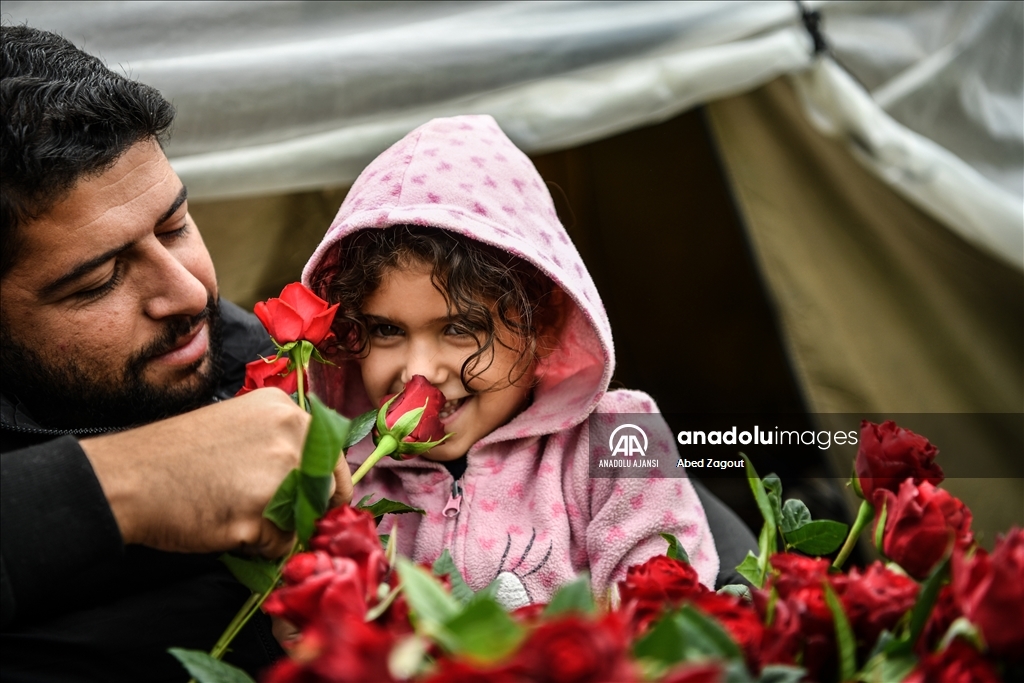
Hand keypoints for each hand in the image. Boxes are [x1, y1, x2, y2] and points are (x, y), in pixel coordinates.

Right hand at [81, 388, 350, 558]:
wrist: (128, 477)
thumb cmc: (176, 455)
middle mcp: (292, 434)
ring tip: (235, 512)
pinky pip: (279, 545)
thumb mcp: (240, 426)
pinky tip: (225, 525)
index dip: (325, 483)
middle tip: (264, 510)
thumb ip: (281, 444)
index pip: (332, 455)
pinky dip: (258, 546)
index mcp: (285, 409)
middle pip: (325, 489)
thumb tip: (318, 483)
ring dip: (278, 528)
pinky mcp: (261, 513)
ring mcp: (279, 473)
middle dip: (304, 509)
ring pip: (303, 519)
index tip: (318, 499)